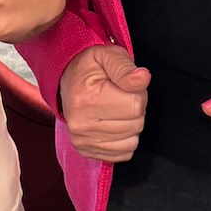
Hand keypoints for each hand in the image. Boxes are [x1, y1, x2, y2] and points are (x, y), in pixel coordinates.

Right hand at [59, 43, 150, 161]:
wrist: (66, 79)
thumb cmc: (90, 67)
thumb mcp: (108, 56)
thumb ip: (125, 68)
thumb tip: (143, 78)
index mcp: (88, 99)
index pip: (136, 106)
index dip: (138, 94)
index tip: (125, 86)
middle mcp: (81, 124)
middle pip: (135, 125)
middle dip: (135, 109)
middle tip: (120, 96)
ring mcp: (82, 140)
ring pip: (131, 141)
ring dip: (130, 125)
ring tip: (115, 109)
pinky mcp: (85, 150)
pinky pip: (123, 154)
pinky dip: (124, 140)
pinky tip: (113, 124)